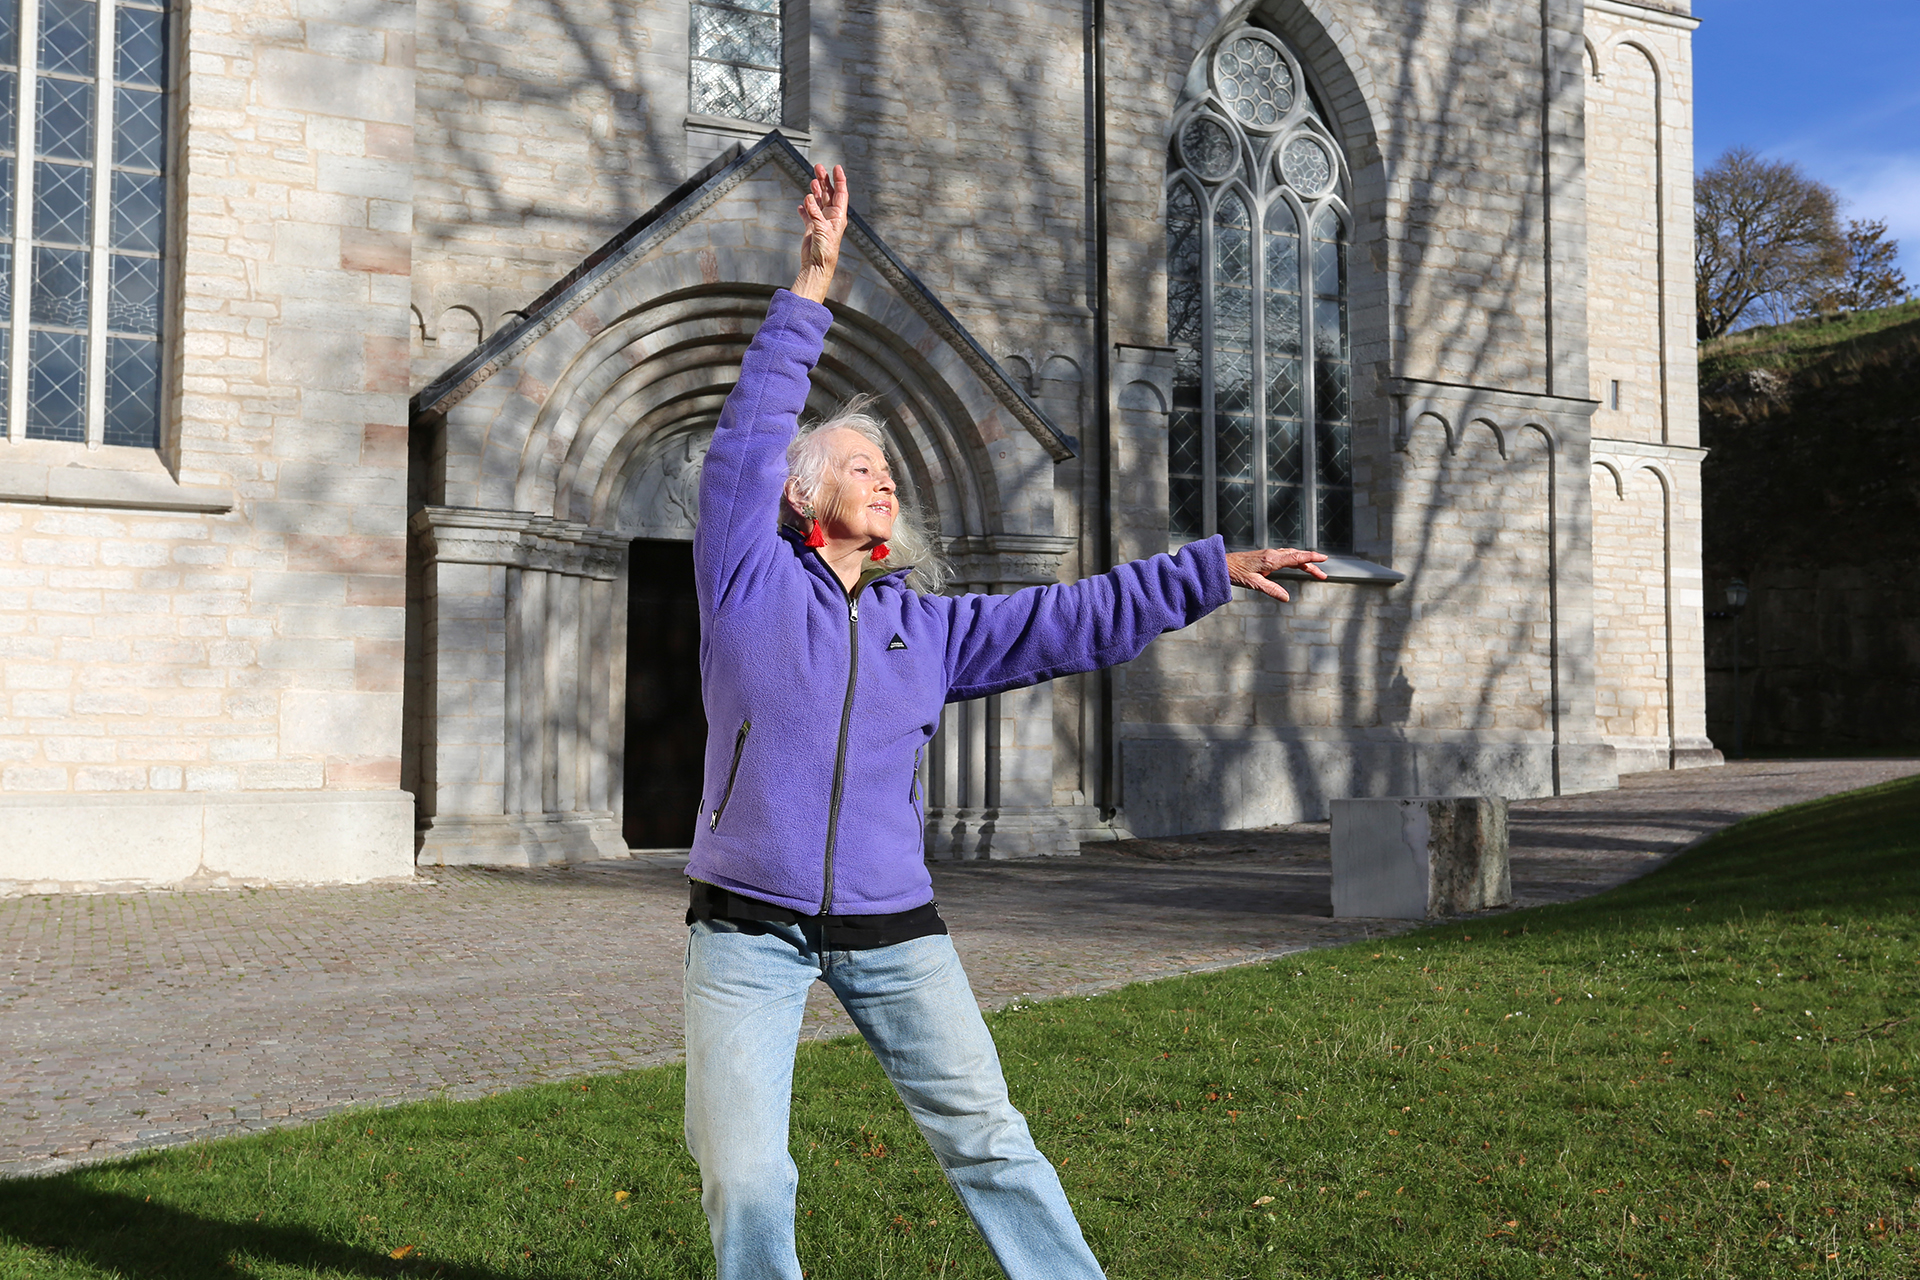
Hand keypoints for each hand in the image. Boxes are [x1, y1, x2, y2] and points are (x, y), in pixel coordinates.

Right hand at [792, 164, 849, 302]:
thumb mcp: (821, 229)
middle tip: (818, 167)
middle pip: (829, 194)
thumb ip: (814, 213)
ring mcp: (821, 222)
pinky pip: (808, 215)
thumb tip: (808, 197)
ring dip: (815, 191)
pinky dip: (804, 209)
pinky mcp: (811, 229)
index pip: (840, 193)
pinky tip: (801, 205)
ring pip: (818, 201)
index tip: (836, 167)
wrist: (817, 266)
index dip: (839, 179)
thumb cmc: (825, 250)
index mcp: (838, 216)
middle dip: (824, 180)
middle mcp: (831, 217)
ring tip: (812, 180)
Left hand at [1225, 547, 1328, 601]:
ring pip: (1291, 556)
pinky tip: (1297, 565)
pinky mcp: (1265, 557)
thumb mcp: (1253, 584)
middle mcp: (1272, 555)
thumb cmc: (1235, 572)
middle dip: (1312, 564)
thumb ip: (1271, 590)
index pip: (1296, 557)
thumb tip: (1286, 598)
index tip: (1324, 558)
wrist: (1222, 564)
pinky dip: (1295, 560)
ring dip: (1304, 562)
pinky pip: (1284, 556)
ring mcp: (1269, 555)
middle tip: (1323, 575)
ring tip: (1315, 572)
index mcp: (1271, 560)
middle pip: (1297, 557)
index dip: (1311, 557)